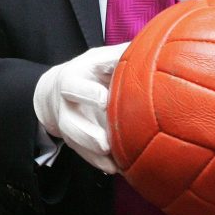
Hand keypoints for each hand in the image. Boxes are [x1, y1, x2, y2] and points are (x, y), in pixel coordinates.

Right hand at [33, 43, 127, 173]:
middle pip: (69, 121)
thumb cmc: (90, 72)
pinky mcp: (74, 141)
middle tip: (106, 141)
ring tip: (113, 159)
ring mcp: (68, 124)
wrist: (57, 91)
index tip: (104, 99)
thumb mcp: (100, 58)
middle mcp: (66, 104)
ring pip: (74, 141)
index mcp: (73, 78)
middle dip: (87, 133)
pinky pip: (83, 155)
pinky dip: (99, 163)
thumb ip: (120, 55)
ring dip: (93, 152)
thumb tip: (157, 45)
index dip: (87, 93)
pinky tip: (116, 168)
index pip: (74, 85)